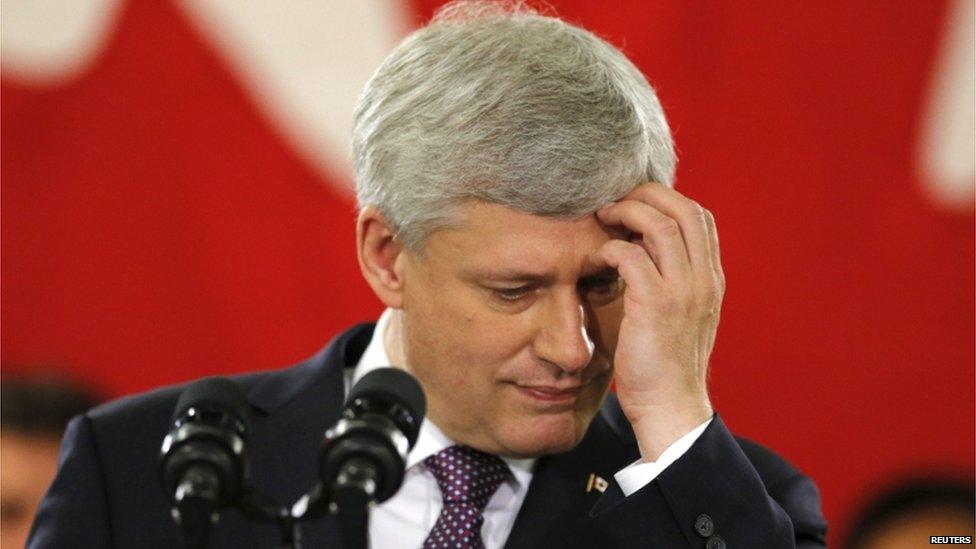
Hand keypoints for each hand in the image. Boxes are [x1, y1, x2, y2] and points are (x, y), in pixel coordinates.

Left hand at [592, 182, 723, 460]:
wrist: (670, 408)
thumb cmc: (664, 363)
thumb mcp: (680, 315)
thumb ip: (672, 281)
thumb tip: (642, 250)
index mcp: (711, 280)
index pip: (700, 217)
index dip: (667, 199)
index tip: (637, 202)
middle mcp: (703, 280)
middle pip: (684, 209)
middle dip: (647, 194)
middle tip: (615, 198)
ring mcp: (683, 292)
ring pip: (660, 225)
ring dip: (627, 212)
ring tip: (602, 216)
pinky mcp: (655, 306)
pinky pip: (632, 257)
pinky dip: (611, 248)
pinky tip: (598, 257)